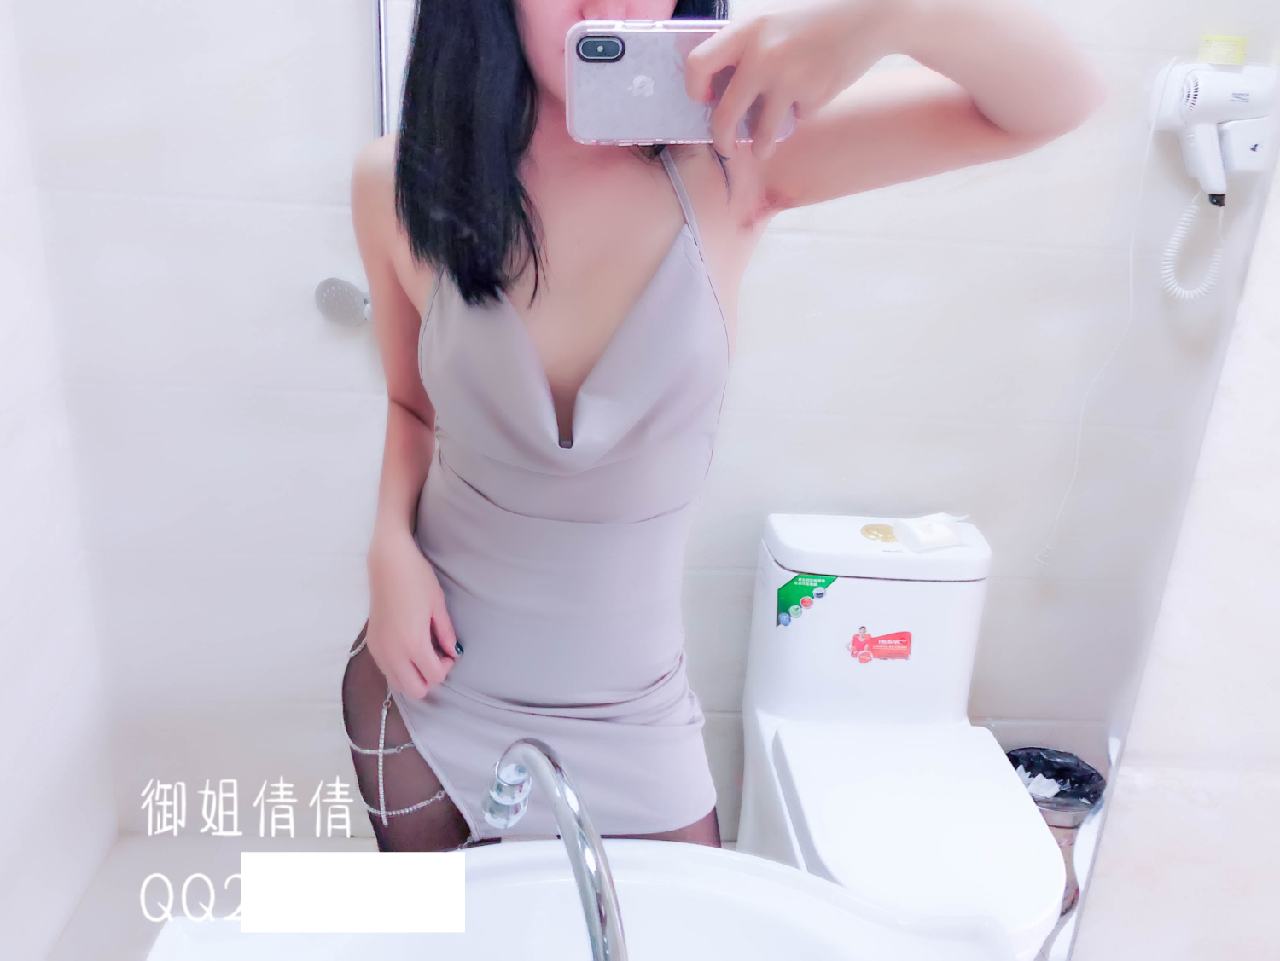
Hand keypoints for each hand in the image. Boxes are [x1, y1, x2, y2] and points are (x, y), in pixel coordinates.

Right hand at [365, 528, 460, 698]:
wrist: (388, 561)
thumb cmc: (416, 578)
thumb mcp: (438, 605)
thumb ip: (445, 634)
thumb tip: (453, 652)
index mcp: (413, 643)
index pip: (434, 677)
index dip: (447, 667)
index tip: (449, 651)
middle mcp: (393, 652)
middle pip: (415, 690)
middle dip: (429, 678)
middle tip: (436, 656)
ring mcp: (379, 649)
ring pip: (398, 684)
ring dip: (413, 676)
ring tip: (421, 652)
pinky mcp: (371, 643)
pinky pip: (386, 670)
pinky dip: (399, 668)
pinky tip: (407, 648)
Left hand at [684, 0, 904, 158]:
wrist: (868, 16)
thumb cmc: (813, 21)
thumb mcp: (771, 23)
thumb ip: (746, 49)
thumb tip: (718, 90)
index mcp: (746, 31)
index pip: (698, 64)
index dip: (694, 87)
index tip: (704, 99)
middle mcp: (763, 56)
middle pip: (725, 114)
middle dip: (722, 140)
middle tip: (725, 147)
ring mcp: (788, 79)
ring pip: (761, 131)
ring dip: (761, 146)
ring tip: (762, 149)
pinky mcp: (813, 96)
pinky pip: (796, 119)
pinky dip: (800, 114)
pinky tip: (813, 91)